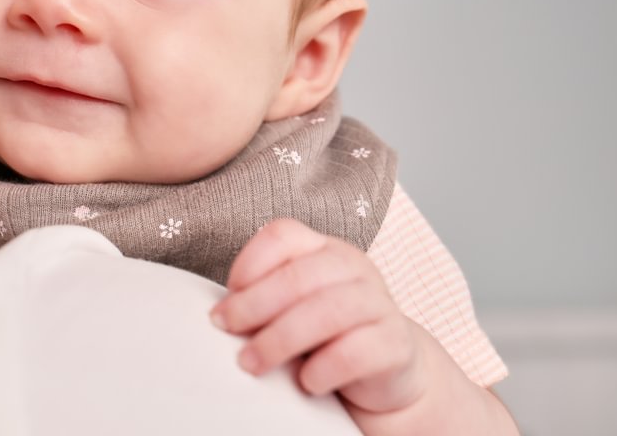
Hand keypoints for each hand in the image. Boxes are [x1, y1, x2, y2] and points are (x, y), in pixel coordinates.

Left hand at [210, 219, 426, 414]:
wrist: (388, 371)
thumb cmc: (327, 336)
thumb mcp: (292, 309)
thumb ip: (263, 302)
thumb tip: (220, 317)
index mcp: (323, 248)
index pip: (282, 235)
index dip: (247, 264)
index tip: (225, 301)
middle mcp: (353, 266)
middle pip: (299, 275)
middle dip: (254, 305)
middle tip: (226, 330)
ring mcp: (379, 302)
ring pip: (327, 310)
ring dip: (280, 339)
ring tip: (251, 363)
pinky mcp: (396, 343)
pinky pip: (357, 351)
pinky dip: (324, 368)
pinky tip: (306, 382)